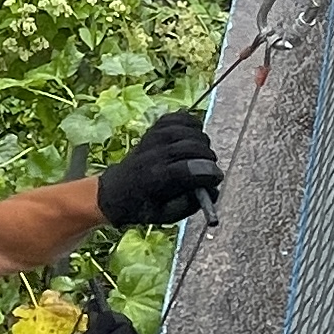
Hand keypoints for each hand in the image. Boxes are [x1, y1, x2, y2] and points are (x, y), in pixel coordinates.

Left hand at [97, 109, 222, 227]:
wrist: (117, 190)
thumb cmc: (145, 205)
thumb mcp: (166, 215)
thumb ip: (191, 203)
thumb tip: (213, 189)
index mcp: (155, 180)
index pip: (188, 170)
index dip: (208, 173)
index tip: (217, 178)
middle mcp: (153, 155)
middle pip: (191, 147)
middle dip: (208, 159)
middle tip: (209, 169)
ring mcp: (153, 138)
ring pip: (188, 130)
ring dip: (202, 143)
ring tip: (201, 155)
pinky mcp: (154, 128)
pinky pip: (179, 118)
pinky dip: (192, 124)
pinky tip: (193, 136)